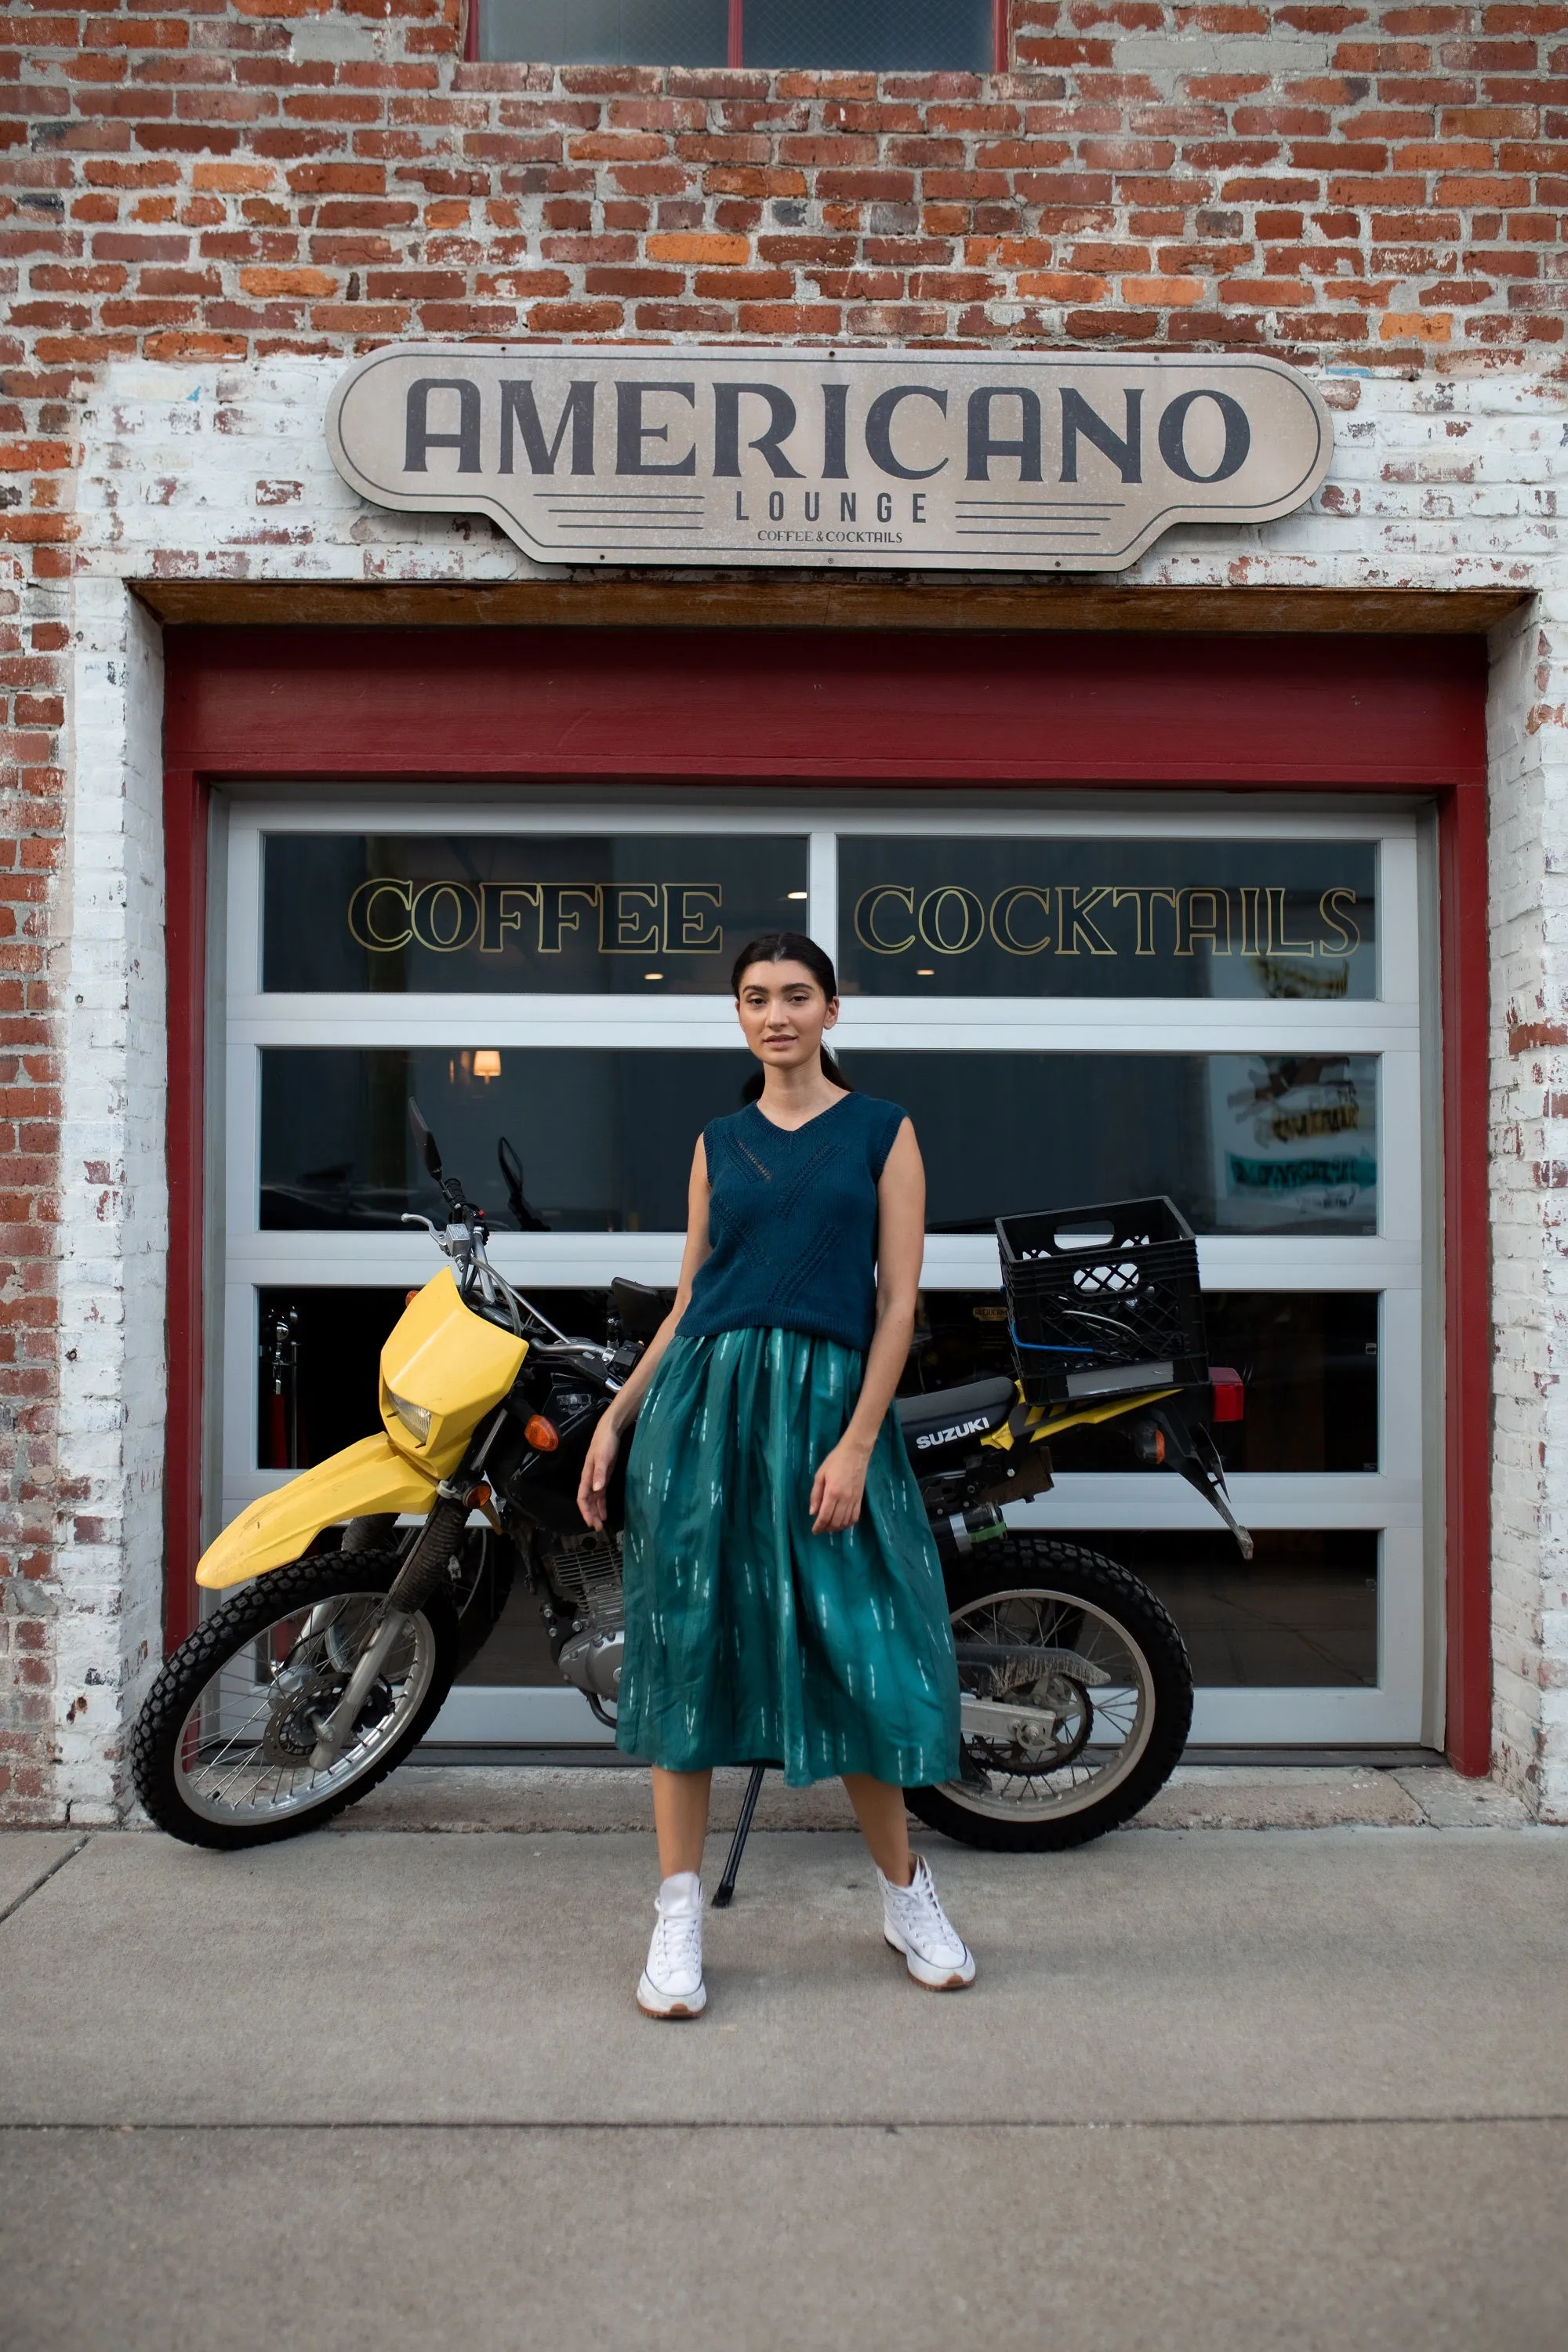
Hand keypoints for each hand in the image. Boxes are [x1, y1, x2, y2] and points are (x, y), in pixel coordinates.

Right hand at [577, 1415, 622, 1529]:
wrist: (610, 1430)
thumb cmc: (605, 1442)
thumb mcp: (603, 1457)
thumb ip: (600, 1473)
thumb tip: (596, 1489)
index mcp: (587, 1476)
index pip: (582, 1497)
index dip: (585, 1510)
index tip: (590, 1522)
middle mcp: (590, 1479)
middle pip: (588, 1501)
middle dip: (591, 1515)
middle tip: (598, 1528)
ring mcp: (597, 1478)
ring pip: (594, 1499)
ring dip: (596, 1511)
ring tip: (601, 1524)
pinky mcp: (604, 1476)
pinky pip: (601, 1494)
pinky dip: (602, 1504)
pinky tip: (605, 1512)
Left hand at [809, 1436, 870, 1534]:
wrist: (855, 1453)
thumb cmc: (834, 1461)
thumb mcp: (820, 1475)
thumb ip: (815, 1495)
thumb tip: (812, 1512)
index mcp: (832, 1492)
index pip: (824, 1516)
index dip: (818, 1526)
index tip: (814, 1531)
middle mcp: (844, 1499)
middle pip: (835, 1522)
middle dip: (826, 1528)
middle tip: (820, 1528)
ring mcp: (854, 1500)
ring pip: (845, 1522)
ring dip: (836, 1528)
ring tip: (829, 1527)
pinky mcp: (860, 1499)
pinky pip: (855, 1517)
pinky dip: (848, 1524)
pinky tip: (842, 1523)